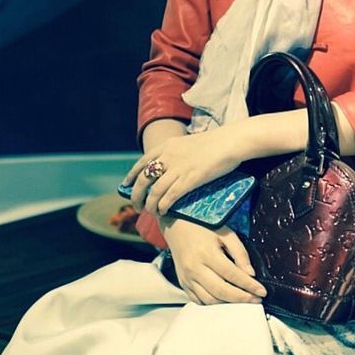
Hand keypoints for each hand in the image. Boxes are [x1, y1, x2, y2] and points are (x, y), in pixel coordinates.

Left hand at [124, 125, 244, 216]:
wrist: (229, 142)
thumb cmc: (214, 143)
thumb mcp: (187, 143)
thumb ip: (175, 153)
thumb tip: (168, 166)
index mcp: (167, 145)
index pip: (142, 162)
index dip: (131, 176)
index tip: (126, 185)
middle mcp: (168, 156)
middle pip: (144, 179)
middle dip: (137, 195)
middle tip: (137, 206)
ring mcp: (178, 168)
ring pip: (154, 191)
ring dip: (149, 205)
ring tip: (150, 212)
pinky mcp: (189, 180)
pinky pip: (169, 197)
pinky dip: (163, 206)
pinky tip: (163, 211)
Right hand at [162, 216, 266, 304]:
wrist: (176, 225)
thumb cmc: (203, 227)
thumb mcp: (225, 232)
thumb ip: (239, 252)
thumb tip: (251, 274)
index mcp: (207, 253)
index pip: (232, 275)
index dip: (249, 285)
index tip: (262, 292)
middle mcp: (195, 268)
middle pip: (221, 291)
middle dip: (242, 298)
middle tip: (257, 300)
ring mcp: (187, 278)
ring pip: (210, 300)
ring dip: (229, 304)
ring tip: (243, 301)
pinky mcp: (183, 284)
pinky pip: (199, 301)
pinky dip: (214, 304)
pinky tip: (226, 300)